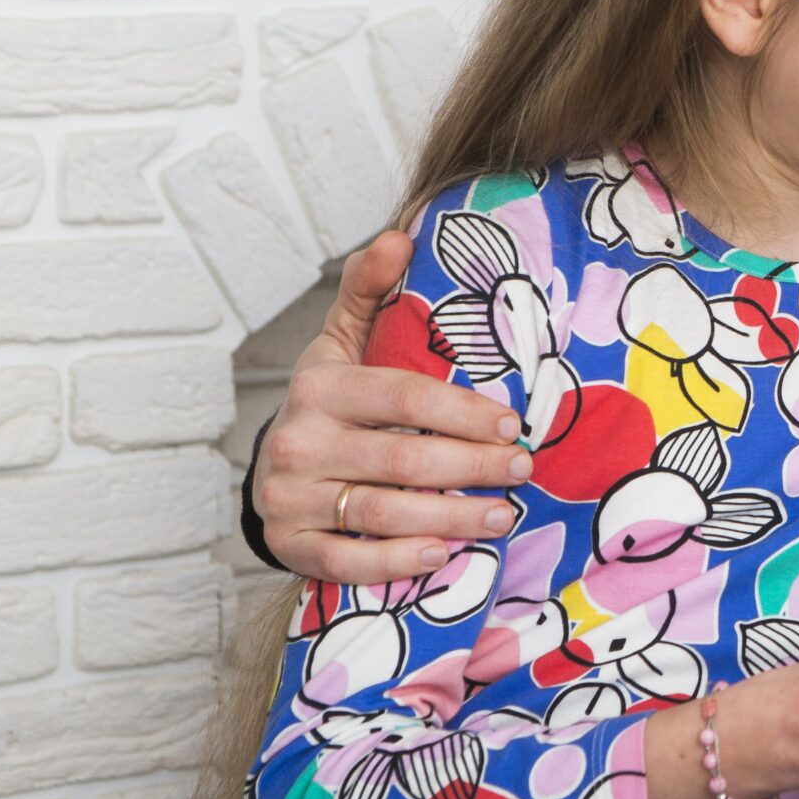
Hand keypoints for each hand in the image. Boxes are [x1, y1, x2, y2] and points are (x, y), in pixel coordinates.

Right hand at [255, 229, 532, 583]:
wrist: (276, 467)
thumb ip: (371, 290)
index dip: (466, 413)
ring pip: (385, 512)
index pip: (406, 398)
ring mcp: (291, 497)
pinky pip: (348, 561)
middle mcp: (299, 441)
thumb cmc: (332, 402)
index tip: (515, 424)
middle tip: (523, 470)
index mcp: (320, 387)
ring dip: (453, 518)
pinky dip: (397, 562)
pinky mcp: (291, 546)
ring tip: (503, 515)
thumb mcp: (344, 341)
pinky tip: (441, 555)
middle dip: (474, 467)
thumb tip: (401, 236)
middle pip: (405, 459)